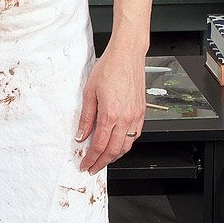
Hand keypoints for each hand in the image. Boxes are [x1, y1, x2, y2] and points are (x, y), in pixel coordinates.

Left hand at [74, 46, 146, 172]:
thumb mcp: (89, 92)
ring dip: (115, 156)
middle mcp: (125, 118)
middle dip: (102, 162)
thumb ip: (86, 117)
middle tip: (93, 167)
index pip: (99, 145)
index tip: (85, 164)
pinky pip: (135, 135)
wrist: (127, 55)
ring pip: (127, 146)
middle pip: (114, 150)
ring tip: (104, 159)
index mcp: (110, 114)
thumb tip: (82, 134)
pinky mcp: (141, 112)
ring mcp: (135, 116)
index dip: (91, 158)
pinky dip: (126, 144)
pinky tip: (119, 144)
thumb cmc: (109, 68)